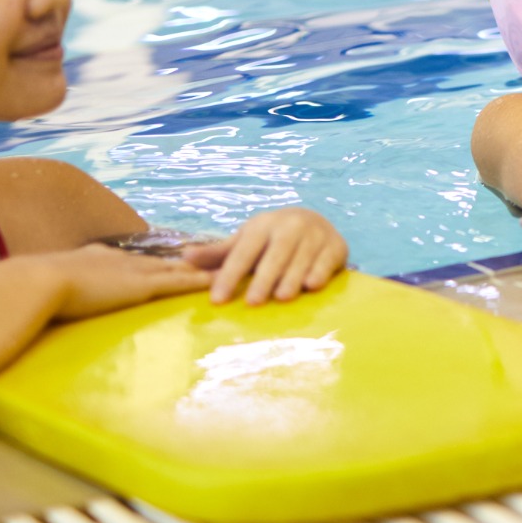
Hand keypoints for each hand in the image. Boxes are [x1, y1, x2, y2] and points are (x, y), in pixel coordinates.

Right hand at [28, 244, 212, 320]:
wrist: (37, 283)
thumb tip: (44, 303)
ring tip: (227, 268)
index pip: (137, 259)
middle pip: (165, 260)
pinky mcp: (141, 286)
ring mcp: (134, 271)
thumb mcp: (47, 287)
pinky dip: (200, 282)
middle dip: (191, 261)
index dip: (157, 261)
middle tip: (216, 259)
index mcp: (100, 258)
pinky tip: (218, 282)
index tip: (176, 260)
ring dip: (203, 269)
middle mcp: (122, 260)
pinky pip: (179, 283)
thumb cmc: (32, 291)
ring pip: (179, 268)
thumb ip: (56, 293)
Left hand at [181, 208, 348, 304]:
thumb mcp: (246, 241)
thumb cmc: (272, 238)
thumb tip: (184, 259)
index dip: (230, 275)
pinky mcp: (337, 245)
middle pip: (275, 253)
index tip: (217, 300)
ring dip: (292, 276)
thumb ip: (218, 253)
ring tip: (282, 297)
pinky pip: (328, 258)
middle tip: (253, 302)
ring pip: (302, 256)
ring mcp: (316, 234)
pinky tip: (312, 285)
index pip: (244, 251)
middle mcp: (290, 226)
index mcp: (263, 225)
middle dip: (264, 277)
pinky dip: (321, 271)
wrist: (315, 220)